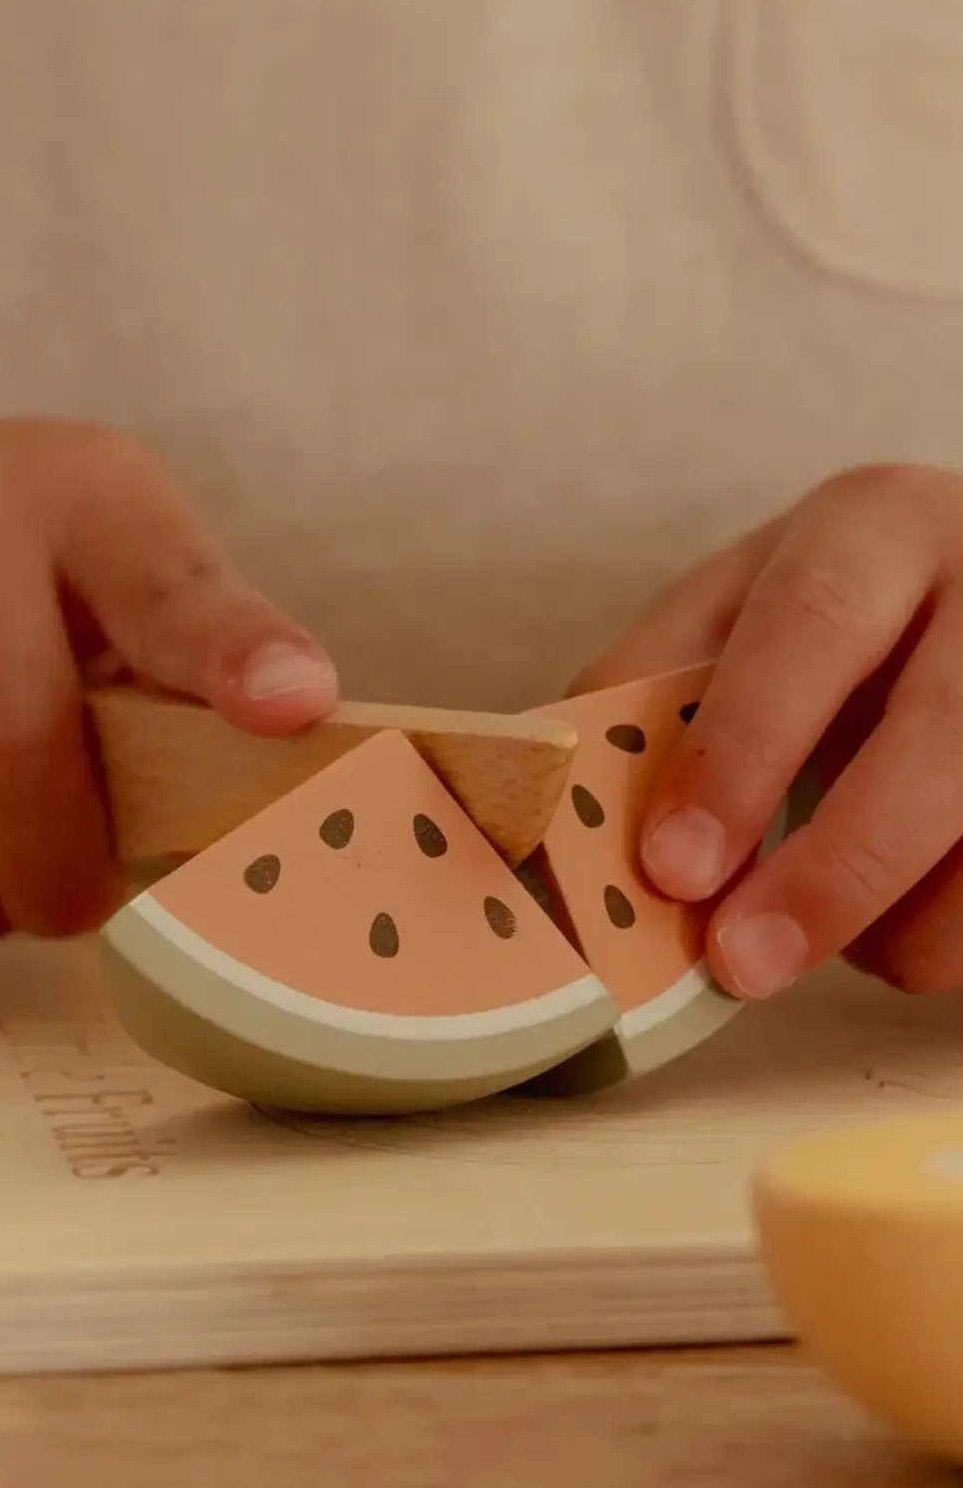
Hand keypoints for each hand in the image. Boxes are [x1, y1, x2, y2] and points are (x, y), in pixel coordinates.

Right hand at [0, 420, 336, 940]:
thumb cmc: (14, 577)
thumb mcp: (120, 570)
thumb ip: (197, 659)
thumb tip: (296, 747)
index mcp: (78, 489)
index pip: (167, 580)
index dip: (230, 651)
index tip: (291, 707)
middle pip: (13, 743)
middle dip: (54, 871)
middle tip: (68, 904)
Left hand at [570, 466, 962, 1001]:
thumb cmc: (844, 619)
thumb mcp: (747, 612)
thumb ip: (663, 691)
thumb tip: (564, 809)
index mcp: (875, 526)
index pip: (808, 626)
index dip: (741, 750)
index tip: (672, 866)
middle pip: (939, 740)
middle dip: (834, 867)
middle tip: (741, 961)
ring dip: (902, 924)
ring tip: (830, 949)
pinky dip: (952, 933)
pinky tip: (912, 923)